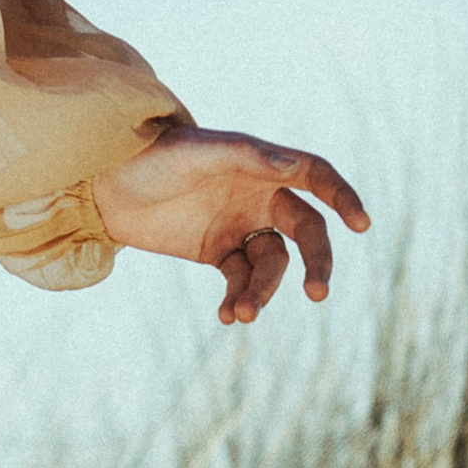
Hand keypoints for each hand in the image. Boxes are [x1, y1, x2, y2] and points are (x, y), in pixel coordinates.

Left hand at [90, 126, 369, 324]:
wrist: (106, 184)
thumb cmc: (153, 156)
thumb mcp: (198, 152)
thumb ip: (246, 157)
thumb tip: (294, 166)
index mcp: (262, 164)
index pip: (315, 177)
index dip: (342, 197)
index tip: (361, 224)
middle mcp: (259, 195)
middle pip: (306, 232)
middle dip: (316, 263)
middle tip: (317, 293)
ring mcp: (241, 226)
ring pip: (273, 266)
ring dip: (264, 292)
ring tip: (242, 314)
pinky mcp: (218, 253)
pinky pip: (242, 281)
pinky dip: (239, 299)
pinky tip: (228, 315)